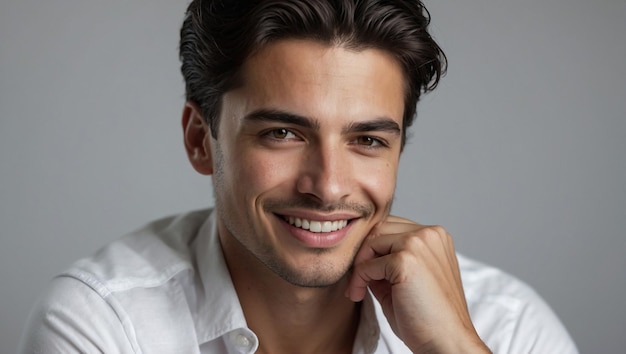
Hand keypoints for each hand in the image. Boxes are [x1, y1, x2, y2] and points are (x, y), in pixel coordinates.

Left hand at [346, 216, 490, 352]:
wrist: (446, 342)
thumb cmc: (428, 318)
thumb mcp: (405, 280)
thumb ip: (386, 262)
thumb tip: (359, 255)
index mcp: (435, 237)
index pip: (392, 227)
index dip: (374, 249)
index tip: (365, 274)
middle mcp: (430, 234)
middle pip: (379, 228)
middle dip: (364, 254)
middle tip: (357, 282)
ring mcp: (419, 243)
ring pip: (372, 240)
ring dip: (359, 265)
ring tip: (358, 289)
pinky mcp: (406, 260)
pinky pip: (367, 263)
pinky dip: (358, 279)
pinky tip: (358, 295)